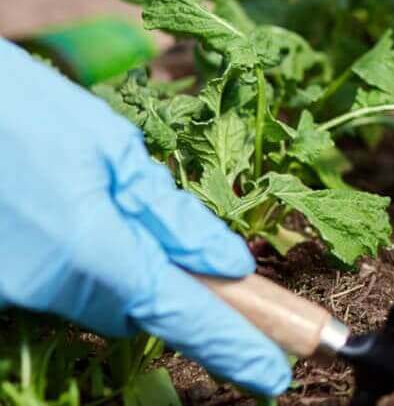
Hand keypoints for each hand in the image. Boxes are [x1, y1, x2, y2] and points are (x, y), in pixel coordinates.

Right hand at [0, 42, 290, 394]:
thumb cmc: (22, 110)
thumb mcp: (110, 146)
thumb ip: (171, 214)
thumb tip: (229, 264)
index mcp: (94, 250)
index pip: (183, 314)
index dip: (232, 345)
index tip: (274, 376)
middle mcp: (52, 286)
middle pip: (138, 307)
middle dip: (166, 282)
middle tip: (165, 229)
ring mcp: (17, 291)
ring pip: (97, 296)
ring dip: (116, 261)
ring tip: (85, 189)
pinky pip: (57, 283)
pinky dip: (74, 252)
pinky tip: (54, 200)